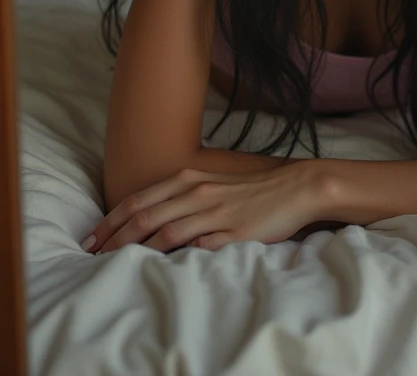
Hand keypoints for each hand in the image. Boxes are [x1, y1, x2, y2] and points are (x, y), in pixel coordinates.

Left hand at [81, 163, 322, 253]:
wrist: (294, 188)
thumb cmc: (251, 190)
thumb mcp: (212, 185)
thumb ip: (184, 198)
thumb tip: (153, 218)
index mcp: (190, 179)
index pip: (140, 199)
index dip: (112, 218)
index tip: (92, 237)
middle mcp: (197, 193)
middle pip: (146, 216)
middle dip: (114, 237)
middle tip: (91, 255)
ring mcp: (214, 213)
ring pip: (166, 231)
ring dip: (137, 249)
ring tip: (116, 265)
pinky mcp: (233, 233)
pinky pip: (200, 246)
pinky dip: (177, 256)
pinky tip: (162, 268)